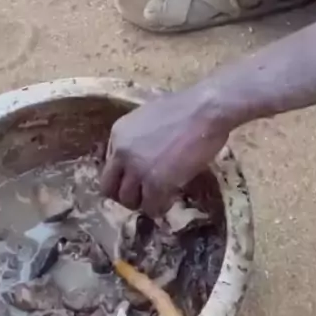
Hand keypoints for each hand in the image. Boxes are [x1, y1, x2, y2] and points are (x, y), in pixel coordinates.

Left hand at [101, 89, 230, 216]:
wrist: (206, 109)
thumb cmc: (187, 108)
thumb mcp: (150, 118)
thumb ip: (138, 139)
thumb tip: (142, 157)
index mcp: (118, 133)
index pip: (109, 166)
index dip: (124, 176)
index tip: (137, 180)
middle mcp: (121, 152)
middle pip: (109, 188)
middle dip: (126, 194)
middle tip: (144, 194)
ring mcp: (137, 168)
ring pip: (128, 200)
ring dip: (144, 201)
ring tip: (160, 196)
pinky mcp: (156, 183)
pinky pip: (151, 207)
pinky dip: (160, 208)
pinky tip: (171, 199)